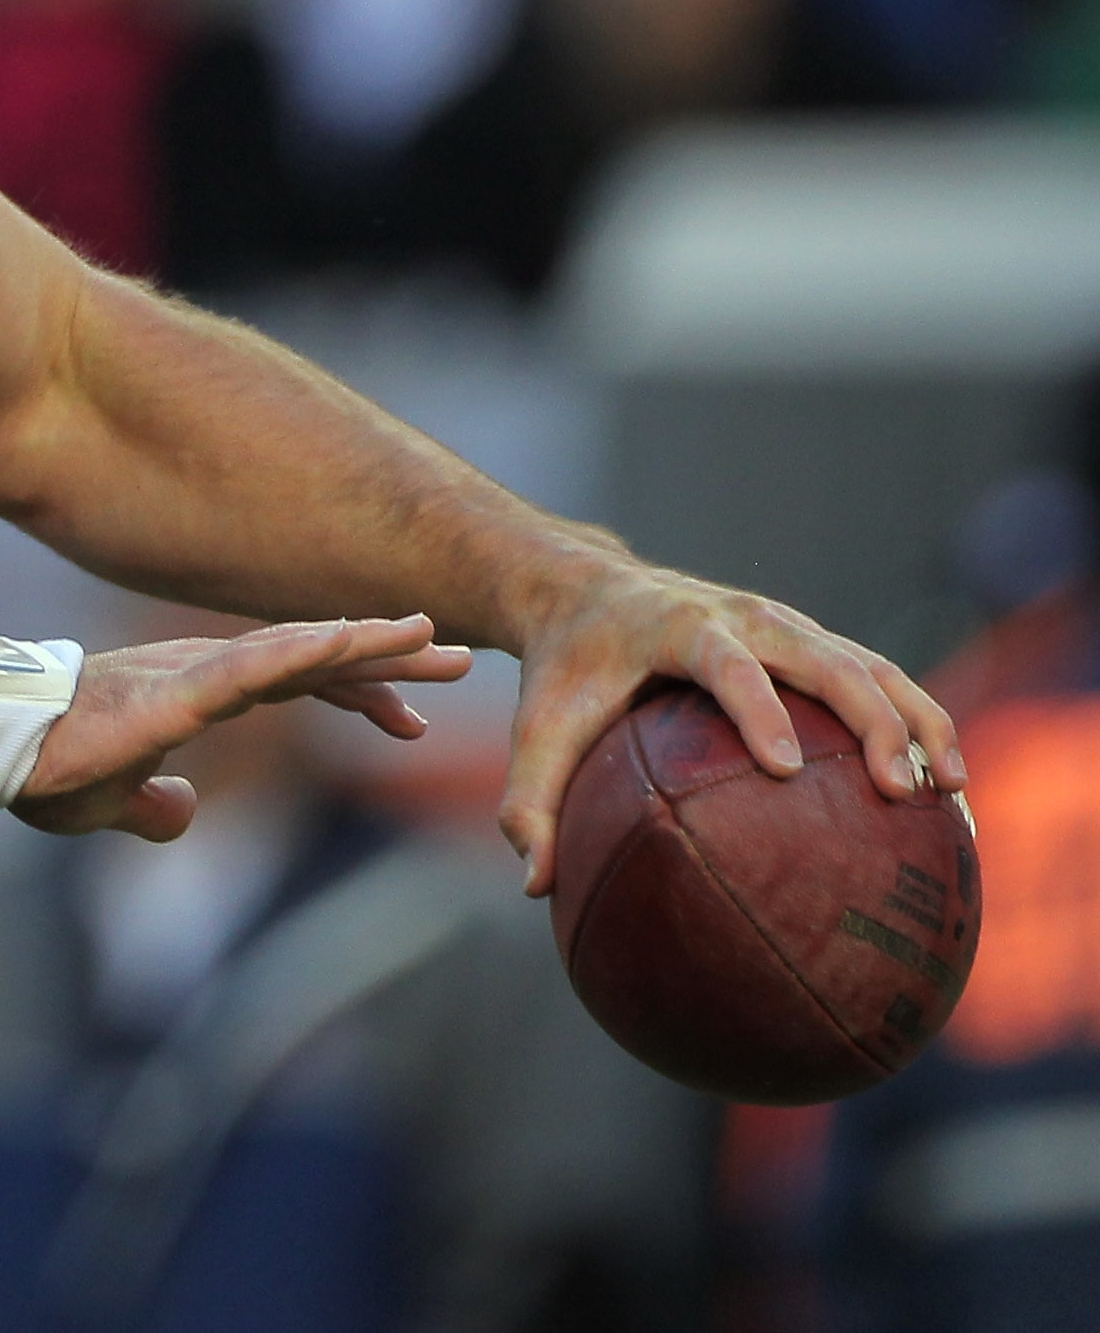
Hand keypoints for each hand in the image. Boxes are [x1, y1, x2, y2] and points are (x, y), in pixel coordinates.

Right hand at [14, 615, 468, 841]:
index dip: (352, 694)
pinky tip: (352, 642)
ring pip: (297, 654)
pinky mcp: (177, 691)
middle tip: (457, 655)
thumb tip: (184, 812)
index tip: (410, 717)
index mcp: (192, 694)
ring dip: (366, 645)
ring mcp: (192, 676)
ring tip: (429, 635)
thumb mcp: (112, 800)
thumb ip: (152, 805)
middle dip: (384, 660)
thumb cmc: (41, 767)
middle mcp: (202, 673)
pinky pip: (254, 668)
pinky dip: (307, 654)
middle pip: (311, 662)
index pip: (290, 688)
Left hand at [498, 558, 961, 898]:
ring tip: (949, 794)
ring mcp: (785, 625)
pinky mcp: (811, 642)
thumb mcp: (537, 727)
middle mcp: (743, 617)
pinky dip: (918, 725)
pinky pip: (878, 678)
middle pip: (823, 657)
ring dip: (917, 721)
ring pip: (870, 665)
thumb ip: (529, 803)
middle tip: (896, 790)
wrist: (588, 589)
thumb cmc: (566, 669)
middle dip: (869, 719)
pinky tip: (945, 795)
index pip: (726, 663)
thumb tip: (535, 890)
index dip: (756, 708)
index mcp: (675, 627)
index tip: (786, 768)